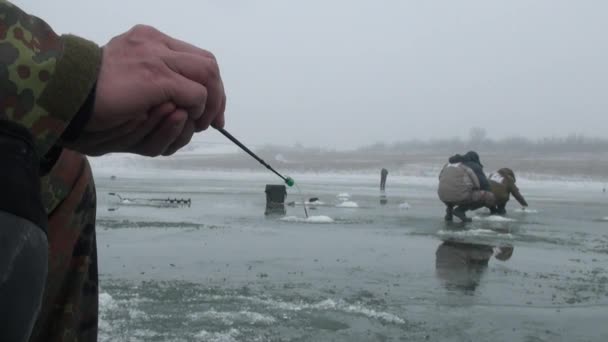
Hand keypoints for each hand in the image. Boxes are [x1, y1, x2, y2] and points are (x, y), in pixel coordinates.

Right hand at [67, 25, 225, 155]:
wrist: (64, 95)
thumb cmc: (91, 94)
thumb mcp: (126, 78)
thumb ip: (151, 79)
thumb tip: (180, 101)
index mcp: (147, 39)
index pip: (194, 57)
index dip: (208, 84)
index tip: (208, 109)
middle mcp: (154, 42)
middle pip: (208, 64)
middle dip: (217, 95)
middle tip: (213, 121)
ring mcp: (156, 58)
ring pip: (208, 76)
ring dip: (210, 104)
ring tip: (199, 123)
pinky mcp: (156, 78)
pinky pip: (196, 95)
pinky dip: (197, 111)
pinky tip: (184, 121)